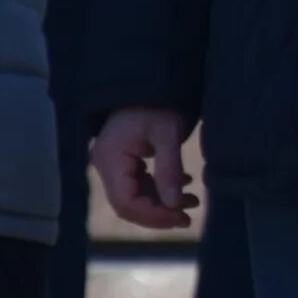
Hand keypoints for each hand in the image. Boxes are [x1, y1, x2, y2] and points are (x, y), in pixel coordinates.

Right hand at [93, 107, 197, 230]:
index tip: (179, 218)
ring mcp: (112, 163)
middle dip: (158, 214)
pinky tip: (184, 186)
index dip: (152, 215)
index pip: (126, 202)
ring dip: (162, 203)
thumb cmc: (158, 103)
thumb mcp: (168, 134)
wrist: (151, 80)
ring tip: (192, 203)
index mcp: (111, 159)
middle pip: (127, 204)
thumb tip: (174, 206)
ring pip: (134, 196)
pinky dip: (160, 188)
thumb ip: (169, 169)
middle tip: (187, 218)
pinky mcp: (123, 160)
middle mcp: (105, 164)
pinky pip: (138, 183)